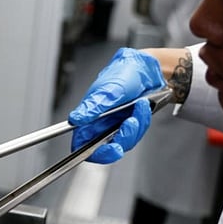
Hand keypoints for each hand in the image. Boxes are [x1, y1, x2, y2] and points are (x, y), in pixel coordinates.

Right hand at [67, 47, 165, 163]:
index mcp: (87, 117)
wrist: (146, 70)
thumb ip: (92, 107)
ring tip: (139, 106)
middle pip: (105, 148)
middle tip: (130, 125)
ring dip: (135, 126)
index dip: (93, 153)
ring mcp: (115, 126)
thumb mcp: (108, 89)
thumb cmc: (123, 74)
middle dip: (122, 139)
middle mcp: (99, 124)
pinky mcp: (129, 126)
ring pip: (124, 142)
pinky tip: (143, 107)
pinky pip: (135, 134)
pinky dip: (142, 122)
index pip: (82, 144)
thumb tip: (76, 119)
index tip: (110, 149)